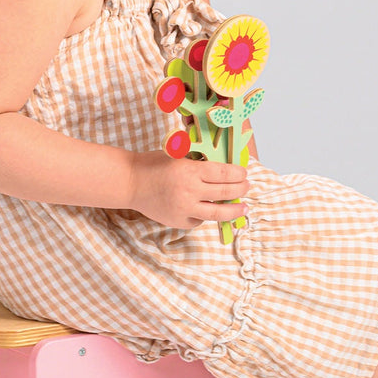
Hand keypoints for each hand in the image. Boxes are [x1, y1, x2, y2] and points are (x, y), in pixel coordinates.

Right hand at [127, 151, 249, 228]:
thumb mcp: (178, 155)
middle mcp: (189, 191)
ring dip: (234, 210)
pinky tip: (210, 210)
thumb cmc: (153, 164)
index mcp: (190, 171)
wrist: (130, 182)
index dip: (238, 174)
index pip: (224, 174)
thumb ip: (199, 163)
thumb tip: (224, 169)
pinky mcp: (178, 221)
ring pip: (218, 213)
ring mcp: (184, 209)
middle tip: (247, 187)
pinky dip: (206, 215)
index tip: (244, 174)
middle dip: (241, 189)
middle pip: (226, 193)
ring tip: (243, 208)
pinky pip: (200, 220)